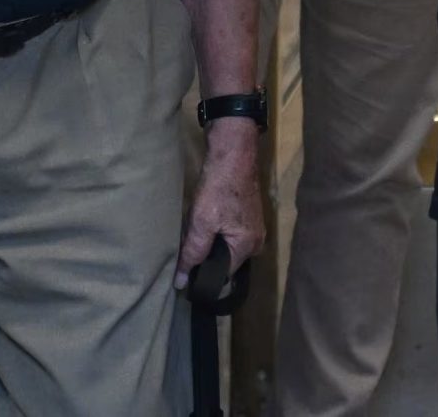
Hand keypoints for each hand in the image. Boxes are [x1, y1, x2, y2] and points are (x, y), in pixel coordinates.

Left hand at [177, 123, 264, 284]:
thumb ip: (193, 253)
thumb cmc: (219, 188)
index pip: (223, 275)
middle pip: (225, 260)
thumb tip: (181, 283)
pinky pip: (229, 232)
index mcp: (248, 247)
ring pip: (226, 245)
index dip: (202, 274)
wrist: (233, 152)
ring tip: (193, 233)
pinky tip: (203, 220)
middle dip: (206, 255)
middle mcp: (256, 242)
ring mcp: (254, 227)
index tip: (184, 271)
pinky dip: (215, 230)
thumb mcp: (202, 223)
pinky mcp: (247, 215)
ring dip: (210, 241)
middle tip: (186, 247)